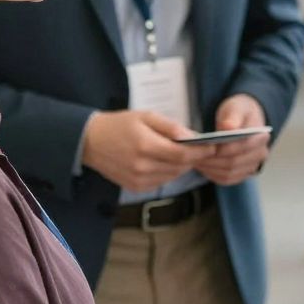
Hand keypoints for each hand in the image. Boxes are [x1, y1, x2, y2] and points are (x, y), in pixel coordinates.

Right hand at [82, 110, 203, 191]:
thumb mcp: (146, 116)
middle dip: (194, 159)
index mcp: (145, 145)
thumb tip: (193, 138)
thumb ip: (170, 127)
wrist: (90, 142)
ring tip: (184, 154)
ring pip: (173, 176)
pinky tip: (164, 162)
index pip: (182, 155)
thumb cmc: (120, 125)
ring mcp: (138, 179)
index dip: (201, 152)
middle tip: (202, 150)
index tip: (213, 147)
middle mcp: (142, 166)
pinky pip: (161, 181)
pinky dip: (168, 173)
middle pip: (180, 167)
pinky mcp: (136, 187)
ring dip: (182, 166)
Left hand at [197, 94, 271, 186]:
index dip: (227, 147)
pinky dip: (211, 174)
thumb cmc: (238, 113)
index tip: (210, 146)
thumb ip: (232, 117)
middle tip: (195, 154)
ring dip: (209, 168)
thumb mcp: (235, 108)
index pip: (245, 146)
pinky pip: (225, 179)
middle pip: (235, 162)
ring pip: (228, 173)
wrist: (240, 121)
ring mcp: (250, 167)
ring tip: (193, 159)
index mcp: (261, 137)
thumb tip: (228, 128)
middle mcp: (260, 155)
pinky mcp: (240, 175)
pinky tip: (200, 166)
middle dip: (213, 159)